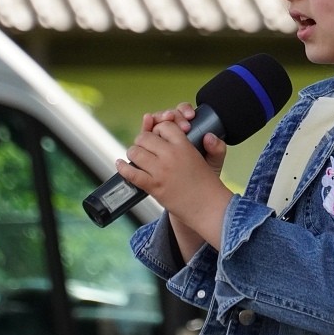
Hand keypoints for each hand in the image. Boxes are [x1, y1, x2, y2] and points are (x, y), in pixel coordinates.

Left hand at [118, 105, 230, 248]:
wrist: (208, 208)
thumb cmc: (208, 185)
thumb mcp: (213, 161)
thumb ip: (213, 145)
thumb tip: (208, 135)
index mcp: (185, 146)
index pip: (164, 126)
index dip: (159, 129)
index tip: (159, 136)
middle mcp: (171, 155)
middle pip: (145, 137)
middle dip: (142, 140)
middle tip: (145, 147)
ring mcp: (161, 171)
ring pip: (135, 152)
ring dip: (133, 153)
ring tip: (136, 157)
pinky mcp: (154, 186)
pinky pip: (132, 173)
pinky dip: (123, 168)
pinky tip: (120, 164)